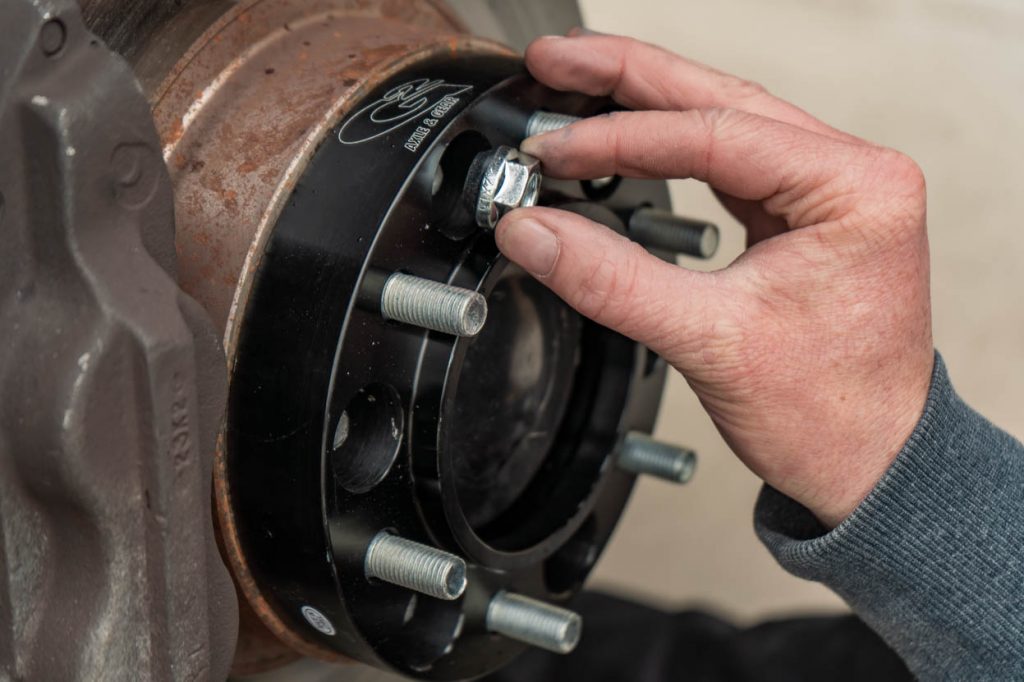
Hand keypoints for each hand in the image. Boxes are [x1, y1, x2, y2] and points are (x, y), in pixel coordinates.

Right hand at [496, 32, 933, 526]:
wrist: (869, 463)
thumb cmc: (830, 413)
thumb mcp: (709, 341)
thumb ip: (611, 279)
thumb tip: (535, 230)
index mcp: (853, 189)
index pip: (714, 135)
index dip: (620, 139)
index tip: (554, 150)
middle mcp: (850, 175)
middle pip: (719, 99)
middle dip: (627, 78)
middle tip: (554, 60)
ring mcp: (830, 190)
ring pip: (722, 119)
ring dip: (644, 102)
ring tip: (576, 82)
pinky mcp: (803, 213)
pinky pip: (728, 159)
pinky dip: (669, 146)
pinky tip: (627, 135)